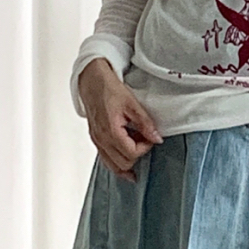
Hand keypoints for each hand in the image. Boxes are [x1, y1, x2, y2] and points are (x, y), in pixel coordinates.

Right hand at [77, 59, 163, 181]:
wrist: (92, 82)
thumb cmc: (108, 89)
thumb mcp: (132, 104)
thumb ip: (145, 124)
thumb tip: (157, 139)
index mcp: (110, 131)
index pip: (132, 153)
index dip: (145, 147)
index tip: (149, 136)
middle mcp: (101, 140)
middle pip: (123, 163)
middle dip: (137, 154)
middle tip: (143, 139)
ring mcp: (97, 141)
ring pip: (113, 166)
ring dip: (127, 160)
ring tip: (137, 149)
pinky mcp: (95, 139)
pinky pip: (106, 159)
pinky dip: (117, 160)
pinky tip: (126, 156)